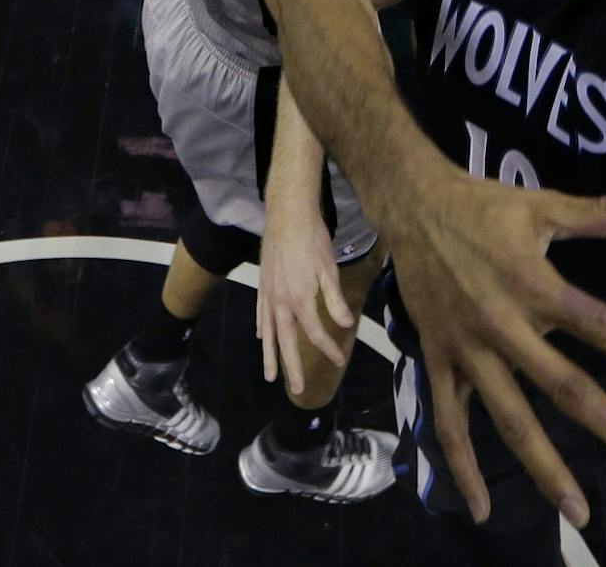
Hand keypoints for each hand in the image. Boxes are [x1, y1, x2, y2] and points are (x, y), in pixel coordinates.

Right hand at [256, 196, 353, 395]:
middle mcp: (280, 303)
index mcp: (300, 300)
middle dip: (292, 367)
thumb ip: (335, 300)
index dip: (328, 348)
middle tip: (297, 389)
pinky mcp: (263, 285)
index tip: (339, 360)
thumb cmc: (312, 239)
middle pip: (286, 342)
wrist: (287, 215)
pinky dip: (262, 330)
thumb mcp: (329, 269)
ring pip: (268, 333)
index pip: (315, 334)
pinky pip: (261, 315)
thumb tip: (344, 325)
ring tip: (271, 376)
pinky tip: (262, 338)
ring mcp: (268, 295)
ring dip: (270, 356)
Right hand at [381, 172, 605, 527]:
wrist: (412, 206)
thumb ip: (597, 213)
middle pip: (564, 386)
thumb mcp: (543, 205)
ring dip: (545, 467)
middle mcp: (503, 325)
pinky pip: (450, 424)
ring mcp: (468, 350)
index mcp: (534, 285)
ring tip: (578, 508)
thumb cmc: (484, 206)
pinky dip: (462, 467)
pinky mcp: (439, 362)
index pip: (599, 325)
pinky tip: (483, 509)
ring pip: (510, 419)